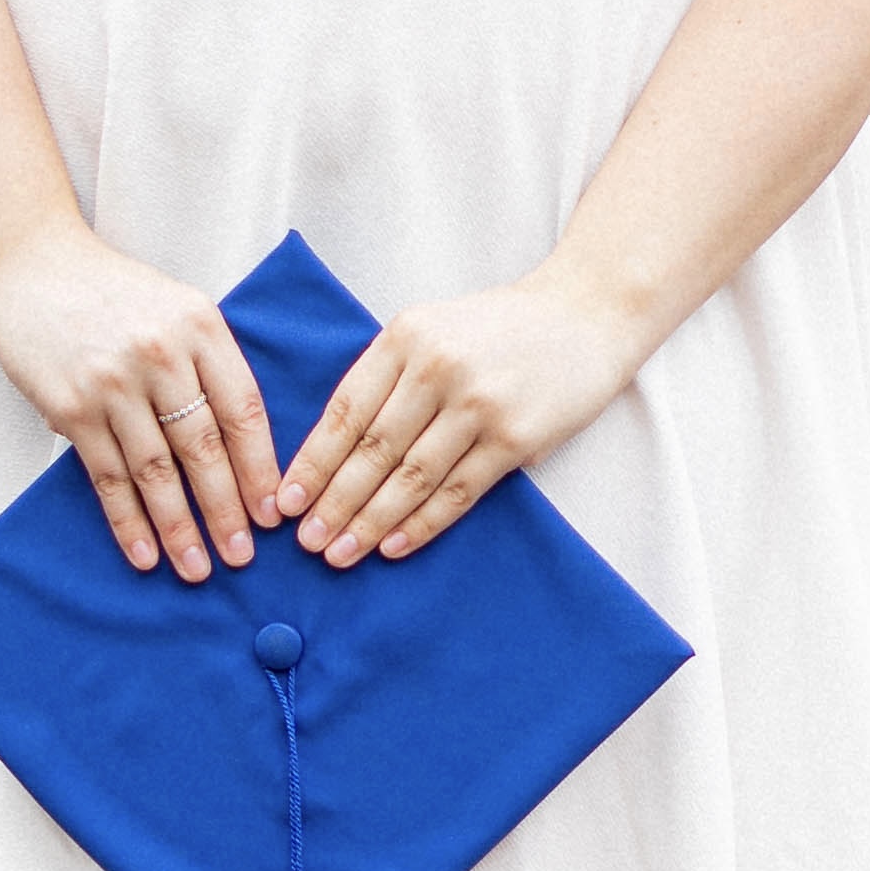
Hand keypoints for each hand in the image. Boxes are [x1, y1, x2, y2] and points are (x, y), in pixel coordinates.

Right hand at [0, 226, 282, 580]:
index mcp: (200, 325)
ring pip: (157, 472)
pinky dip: (127, 522)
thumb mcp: (176, 307)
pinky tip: (143, 554)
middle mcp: (160, 354)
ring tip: (197, 568)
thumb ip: (208, 362)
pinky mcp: (71, 407)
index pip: (243, 409)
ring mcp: (113, 383)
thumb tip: (242, 446)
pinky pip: (108, 477)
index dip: (261, 468)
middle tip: (241, 556)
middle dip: (226, 510)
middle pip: (204, 448)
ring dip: (179, 529)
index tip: (273, 512)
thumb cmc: (112, 292)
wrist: (31, 265)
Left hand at [277, 277, 645, 567]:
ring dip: (370, 522)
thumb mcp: (433, 327)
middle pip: (372, 450)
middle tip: (307, 542)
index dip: (313, 461)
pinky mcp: (515, 438)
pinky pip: (457, 492)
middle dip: (334, 502)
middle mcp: (437, 367)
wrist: (583, 317)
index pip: (346, 410)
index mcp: (406, 335)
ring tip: (340, 553)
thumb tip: (333, 449)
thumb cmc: (499, 328)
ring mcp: (478, 404)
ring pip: (410, 477)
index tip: (287, 501)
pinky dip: (421, 525)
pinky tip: (393, 547)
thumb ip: (388, 375)